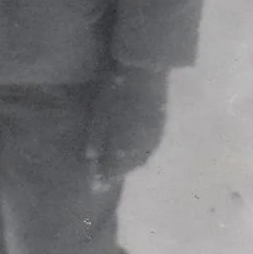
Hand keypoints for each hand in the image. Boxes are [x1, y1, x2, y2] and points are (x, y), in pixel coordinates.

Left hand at [87, 68, 168, 195]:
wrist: (144, 70)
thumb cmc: (116, 91)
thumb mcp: (100, 114)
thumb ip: (96, 139)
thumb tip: (92, 158)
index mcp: (126, 144)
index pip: (114, 168)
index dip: (104, 176)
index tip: (95, 183)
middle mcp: (143, 145)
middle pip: (129, 165)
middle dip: (117, 171)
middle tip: (106, 175)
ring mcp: (154, 135)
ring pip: (142, 157)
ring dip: (130, 163)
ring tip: (119, 164)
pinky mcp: (160, 125)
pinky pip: (150, 147)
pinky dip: (141, 152)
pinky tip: (135, 150)